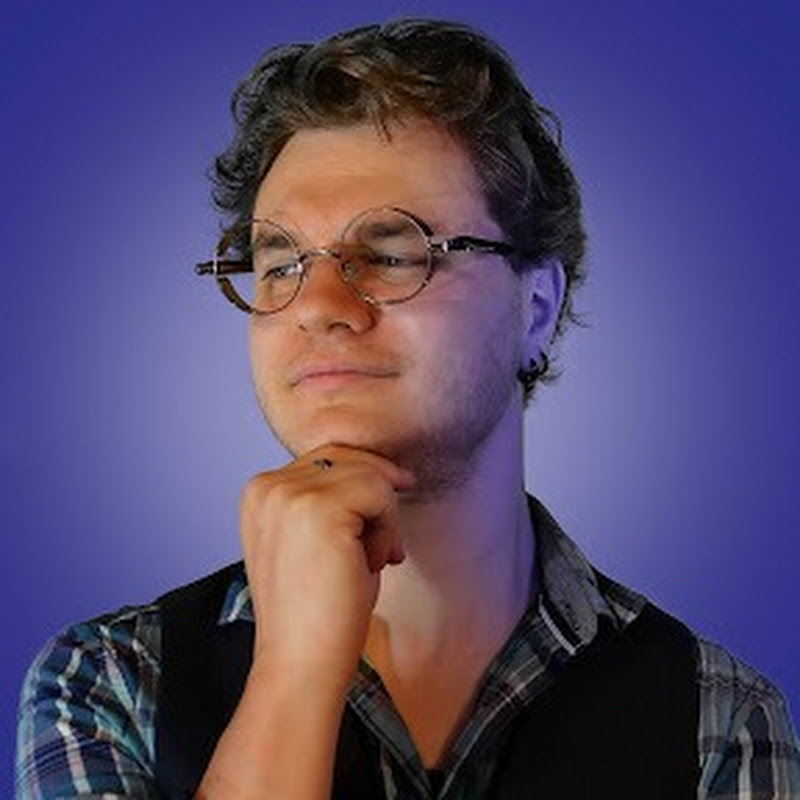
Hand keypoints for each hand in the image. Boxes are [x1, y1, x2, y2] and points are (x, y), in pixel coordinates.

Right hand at [239, 445, 414, 693]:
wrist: (301, 663)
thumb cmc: (316, 610)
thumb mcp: (317, 540)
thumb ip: (334, 500)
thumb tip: (388, 472)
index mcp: (259, 492)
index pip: (328, 458)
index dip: (364, 483)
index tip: (384, 518)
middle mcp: (267, 486)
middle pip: (350, 459)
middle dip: (378, 498)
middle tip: (384, 549)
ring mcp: (289, 494)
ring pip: (370, 475)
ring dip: (383, 520)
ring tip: (370, 562)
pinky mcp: (318, 508)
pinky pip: (381, 493)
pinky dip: (388, 529)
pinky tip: (370, 565)